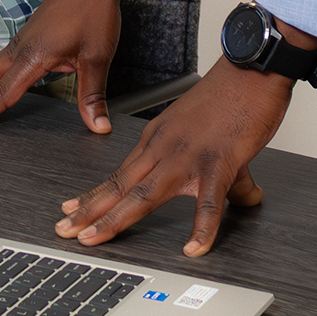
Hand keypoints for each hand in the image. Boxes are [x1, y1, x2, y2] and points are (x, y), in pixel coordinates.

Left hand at [54, 56, 291, 256]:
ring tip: (97, 238)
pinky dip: (201, 229)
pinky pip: (208, 202)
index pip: (120, 172)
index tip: (71, 209)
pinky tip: (194, 248)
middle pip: (121, 185)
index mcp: (159, 136)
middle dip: (90, 211)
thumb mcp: (207, 130)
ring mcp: (189, 155)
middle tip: (65, 230)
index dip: (94, 194)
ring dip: (116, 219)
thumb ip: (221, 171)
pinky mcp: (219, 161)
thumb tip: (245, 196)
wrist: (251, 66)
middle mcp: (165, 146)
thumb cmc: (231, 92)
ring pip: (145, 194)